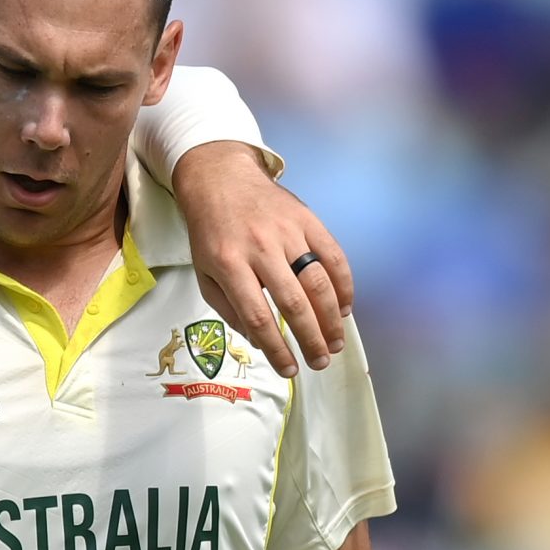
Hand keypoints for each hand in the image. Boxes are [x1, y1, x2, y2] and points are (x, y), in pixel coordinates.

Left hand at [171, 142, 355, 375]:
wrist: (221, 180)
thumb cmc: (211, 233)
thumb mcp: (204, 273)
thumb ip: (228, 309)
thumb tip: (260, 339)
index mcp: (229, 264)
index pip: (258, 315)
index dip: (277, 348)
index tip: (289, 370)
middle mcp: (261, 248)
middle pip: (294, 302)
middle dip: (311, 338)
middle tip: (321, 361)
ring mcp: (287, 232)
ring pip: (318, 281)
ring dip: (331, 317)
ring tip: (335, 342)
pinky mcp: (307, 219)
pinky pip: (333, 255)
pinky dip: (344, 284)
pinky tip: (345, 307)